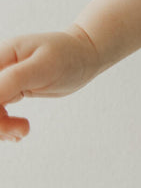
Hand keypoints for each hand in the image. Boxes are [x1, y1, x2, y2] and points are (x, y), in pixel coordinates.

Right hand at [0, 25, 102, 140]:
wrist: (84, 56)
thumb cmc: (68, 55)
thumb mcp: (43, 66)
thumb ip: (13, 79)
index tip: (6, 122)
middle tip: (20, 130)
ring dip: (0, 128)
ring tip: (23, 130)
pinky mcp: (6, 91)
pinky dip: (3, 127)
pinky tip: (19, 132)